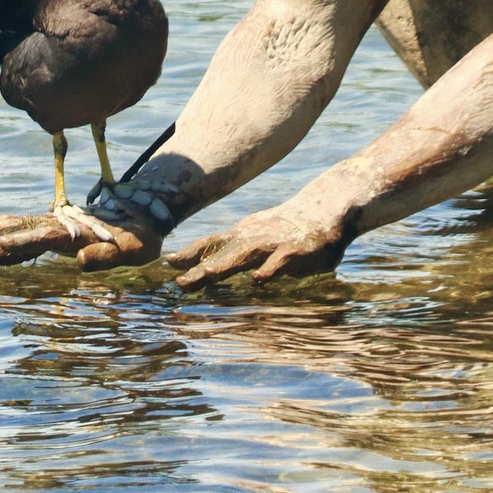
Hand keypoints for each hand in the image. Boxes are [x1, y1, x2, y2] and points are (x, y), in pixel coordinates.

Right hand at [0, 203, 164, 270]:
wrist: (146, 215)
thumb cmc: (141, 239)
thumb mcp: (134, 250)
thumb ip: (107, 255)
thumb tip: (80, 261)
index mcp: (76, 232)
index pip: (41, 238)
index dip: (19, 243)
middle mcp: (60, 225)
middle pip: (20, 227)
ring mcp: (55, 223)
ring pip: (16, 223)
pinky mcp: (54, 226)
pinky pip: (21, 226)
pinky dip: (0, 229)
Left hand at [165, 201, 350, 288]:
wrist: (324, 209)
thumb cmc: (286, 228)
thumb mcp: (255, 235)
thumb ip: (232, 251)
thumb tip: (199, 267)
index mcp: (242, 235)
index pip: (210, 243)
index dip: (190, 253)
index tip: (167, 264)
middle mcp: (253, 238)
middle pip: (221, 253)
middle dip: (199, 269)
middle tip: (179, 284)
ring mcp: (273, 243)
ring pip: (245, 254)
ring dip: (224, 265)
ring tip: (205, 276)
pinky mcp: (296, 251)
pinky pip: (280, 261)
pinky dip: (269, 269)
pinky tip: (258, 279)